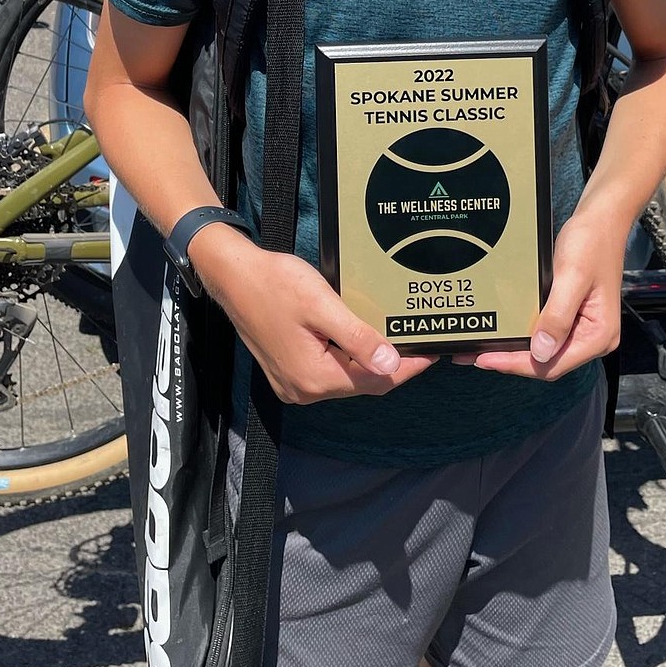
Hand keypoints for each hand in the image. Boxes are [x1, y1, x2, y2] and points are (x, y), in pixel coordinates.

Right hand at [204, 237, 436, 403]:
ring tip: (395, 337)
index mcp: (315, 378)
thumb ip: (358, 338)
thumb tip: (392, 364)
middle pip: (362, 383)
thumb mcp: (323, 306)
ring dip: (369, 361)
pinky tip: (361, 339)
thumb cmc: (276, 283)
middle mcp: (304, 390)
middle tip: (418, 341)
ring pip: (346, 379)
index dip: (407, 368)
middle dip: (391, 365)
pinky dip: (348, 359)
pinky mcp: (287, 372)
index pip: (376, 381)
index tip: (432, 353)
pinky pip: (329, 372)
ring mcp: (293, 384)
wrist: (233, 276)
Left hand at [454, 211, 623, 379]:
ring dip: (515, 351)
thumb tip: (541, 352)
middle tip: (476, 355)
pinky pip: (546, 334)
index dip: (517, 364)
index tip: (486, 359)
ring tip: (483, 349)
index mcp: (599, 335)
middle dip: (511, 360)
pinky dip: (524, 336)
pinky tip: (505, 333)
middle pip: (547, 362)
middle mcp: (593, 338)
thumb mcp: (571, 277)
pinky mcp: (572, 317)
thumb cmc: (592, 242)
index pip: (553, 364)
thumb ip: (557, 316)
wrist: (602, 219)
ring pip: (544, 351)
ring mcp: (582, 328)